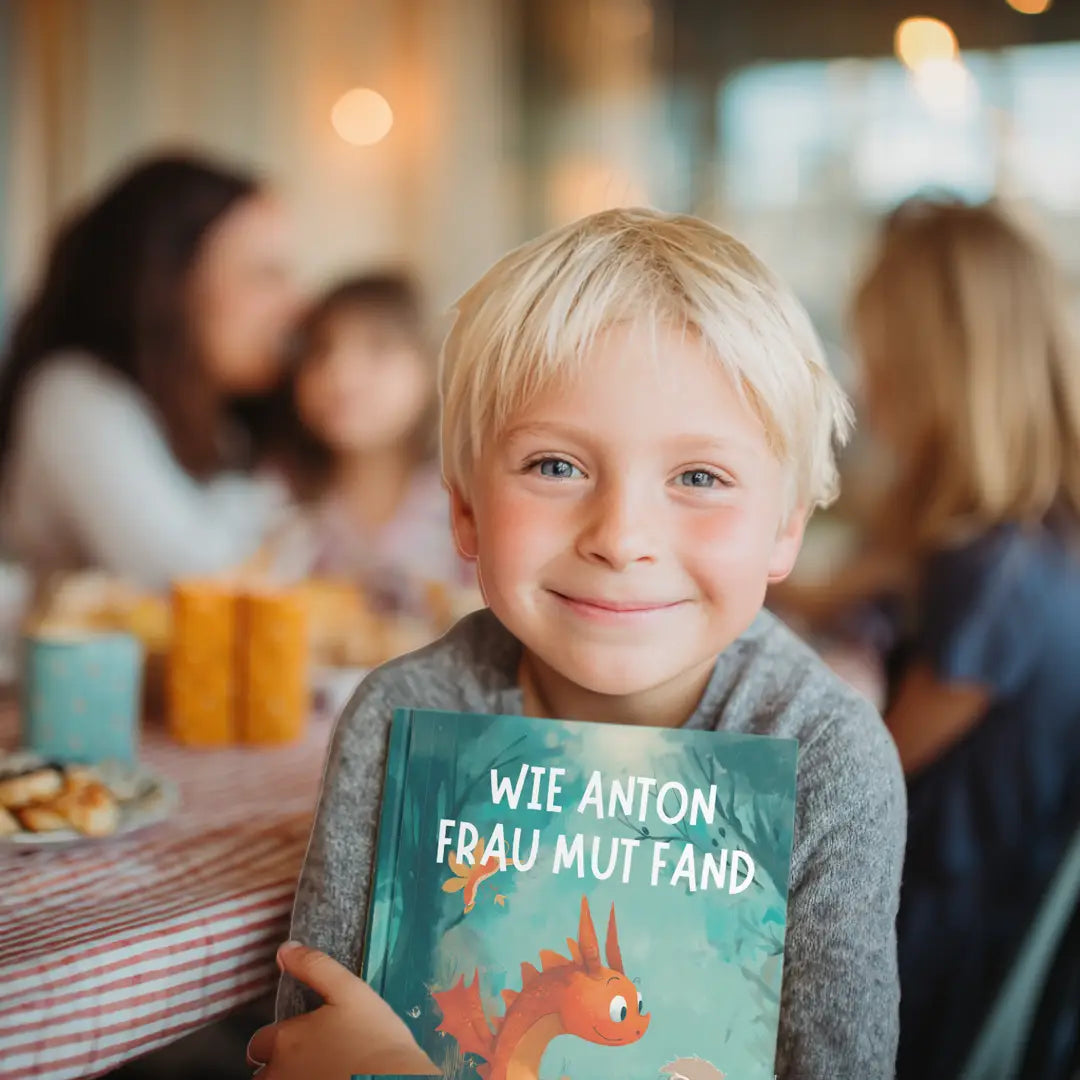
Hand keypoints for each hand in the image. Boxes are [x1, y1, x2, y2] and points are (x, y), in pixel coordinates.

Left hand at [247, 942, 438, 1078]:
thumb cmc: (374, 1036)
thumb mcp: (350, 991)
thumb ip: (315, 967)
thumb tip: (285, 949)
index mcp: (284, 1040)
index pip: (263, 1042)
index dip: (280, 1038)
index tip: (306, 1038)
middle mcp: (278, 1073)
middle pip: (262, 1071)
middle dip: (277, 1065)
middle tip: (311, 1059)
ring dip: (287, 1079)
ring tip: (318, 1072)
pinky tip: (327, 1079)